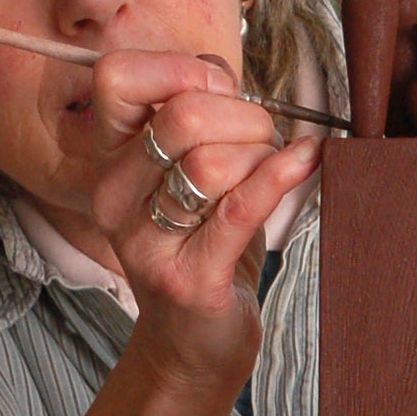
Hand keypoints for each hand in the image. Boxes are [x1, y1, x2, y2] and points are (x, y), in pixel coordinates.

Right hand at [90, 48, 320, 390]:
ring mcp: (144, 241)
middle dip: (244, 117)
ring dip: (262, 156)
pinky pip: (238, 209)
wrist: (195, 345)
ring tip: (275, 171)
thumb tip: (222, 74)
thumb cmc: (205, 246)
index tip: (221, 94)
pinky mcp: (186, 279)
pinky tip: (307, 161)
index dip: (179, 70)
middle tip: (264, 141)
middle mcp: (113, 196)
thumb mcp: (192, 173)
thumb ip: (201, 116)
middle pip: (180, 116)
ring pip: (210, 163)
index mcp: (109, 159)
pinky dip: (280, 176)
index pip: (116, 77)